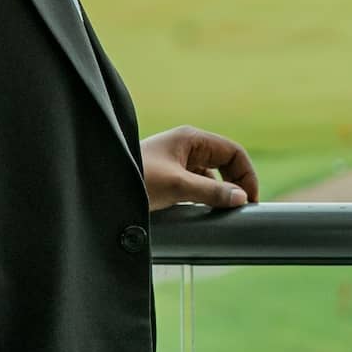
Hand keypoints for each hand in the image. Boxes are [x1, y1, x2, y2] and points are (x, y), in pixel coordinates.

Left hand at [140, 125, 259, 211]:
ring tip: (224, 212)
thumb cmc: (136, 178)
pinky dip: (206, 196)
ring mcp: (178, 162)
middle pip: (225, 161)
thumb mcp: (177, 186)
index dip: (246, 174)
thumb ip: (211, 191)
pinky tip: (205, 211)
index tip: (249, 200)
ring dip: (220, 191)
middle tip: (241, 207)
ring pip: (212, 174)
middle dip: (236, 182)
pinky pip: (198, 184)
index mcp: (191, 139)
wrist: (101, 187)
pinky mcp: (170, 177)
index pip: (233, 151)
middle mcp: (187, 147)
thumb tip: (241, 198)